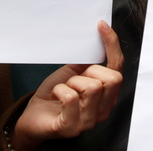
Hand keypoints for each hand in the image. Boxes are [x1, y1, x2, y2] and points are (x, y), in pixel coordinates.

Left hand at [11, 20, 123, 149]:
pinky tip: (56, 95)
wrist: (33, 116)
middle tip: (74, 78)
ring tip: (64, 88)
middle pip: (112, 78)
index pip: (119, 67)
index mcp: (108, 94)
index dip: (112, 45)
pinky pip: (71, 98)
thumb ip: (88, 61)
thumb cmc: (55, 94)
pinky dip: (60, 90)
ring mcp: (89, 121)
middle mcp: (104, 109)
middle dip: (90, 71)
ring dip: (72, 82)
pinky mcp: (72, 127)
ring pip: (93, 87)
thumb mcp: (73, 72)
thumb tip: (95, 38)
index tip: (101, 26)